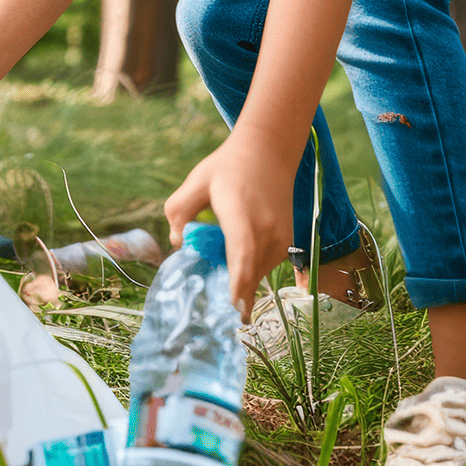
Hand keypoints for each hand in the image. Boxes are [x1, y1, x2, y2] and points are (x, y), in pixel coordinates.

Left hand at [163, 133, 295, 321]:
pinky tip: (234, 259)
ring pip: (257, 273)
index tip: (234, 312)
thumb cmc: (228, 167)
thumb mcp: (196, 182)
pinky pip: (264, 266)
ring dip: (240, 280)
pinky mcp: (286, 242)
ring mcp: (280, 238)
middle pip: (250, 273)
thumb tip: (179, 244)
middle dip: (233, 294)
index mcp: (241, 214)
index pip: (243, 256)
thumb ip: (179, 212)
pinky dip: (249, 270)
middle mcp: (266, 230)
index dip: (239, 286)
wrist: (269, 153)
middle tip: (214, 309)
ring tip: (221, 273)